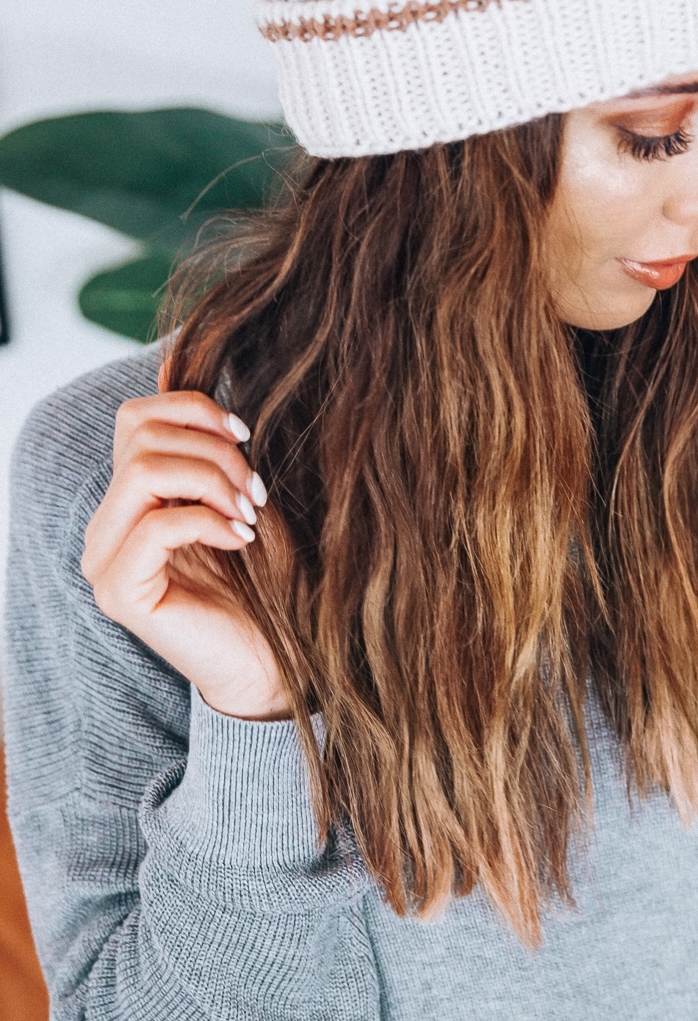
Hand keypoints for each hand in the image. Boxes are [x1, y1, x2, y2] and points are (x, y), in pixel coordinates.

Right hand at [81, 374, 286, 719]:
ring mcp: (104, 560)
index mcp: (130, 499)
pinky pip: (155, 526)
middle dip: (211, 450)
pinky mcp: (120, 591)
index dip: (193, 409)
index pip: (135, 417)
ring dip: (211, 481)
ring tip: (251, 512)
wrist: (270, 662)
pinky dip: (208, 522)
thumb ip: (209, 442)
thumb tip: (172, 358)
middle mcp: (106, 526)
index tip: (247, 435)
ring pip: (143, 471)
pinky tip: (243, 540)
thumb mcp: (237, 496)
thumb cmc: (262, 583)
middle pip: (139, 436)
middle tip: (257, 488)